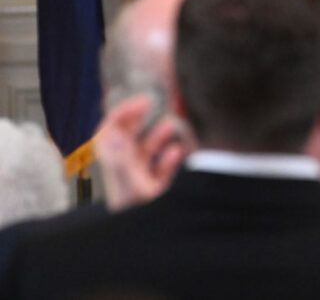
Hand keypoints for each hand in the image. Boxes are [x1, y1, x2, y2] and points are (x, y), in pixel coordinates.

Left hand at [94, 94, 190, 210]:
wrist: (153, 247)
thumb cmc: (142, 220)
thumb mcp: (134, 189)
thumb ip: (123, 160)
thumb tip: (114, 132)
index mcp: (117, 167)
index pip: (111, 131)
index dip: (123, 113)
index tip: (142, 101)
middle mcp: (126, 170)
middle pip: (127, 137)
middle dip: (141, 120)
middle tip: (156, 104)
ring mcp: (140, 180)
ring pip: (146, 151)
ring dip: (158, 137)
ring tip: (172, 127)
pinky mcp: (156, 190)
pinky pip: (161, 168)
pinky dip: (169, 158)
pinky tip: (179, 153)